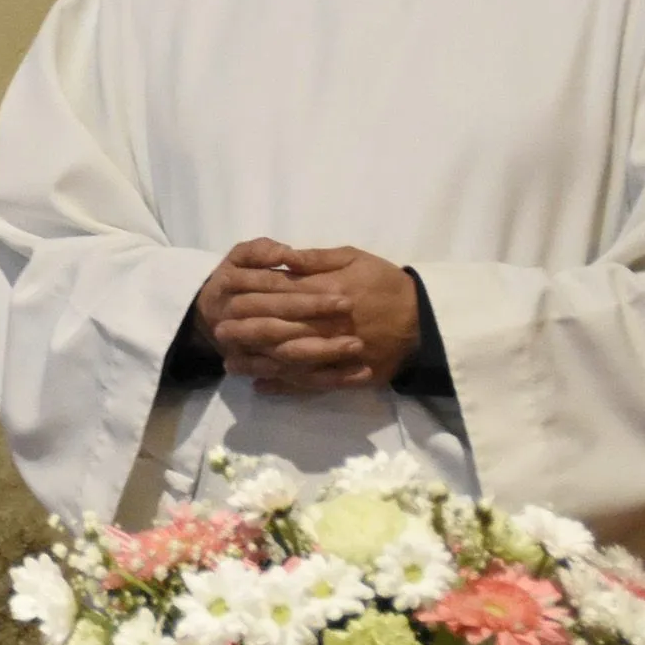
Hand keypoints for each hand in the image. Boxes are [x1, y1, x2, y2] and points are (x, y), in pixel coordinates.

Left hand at [197, 238, 420, 394]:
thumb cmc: (386, 283)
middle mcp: (329, 326)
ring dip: (258, 363)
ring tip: (230, 363)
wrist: (425, 319)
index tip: (225, 301)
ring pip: (290, 361)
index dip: (251, 300)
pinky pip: (311, 384)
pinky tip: (261, 386)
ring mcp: (338, 354)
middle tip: (219, 332)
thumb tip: (282, 258)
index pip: (282, 296)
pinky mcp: (347, 376)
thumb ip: (316, 259)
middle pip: (281, 330)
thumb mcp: (355, 259)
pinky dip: (285, 386)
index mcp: (329, 293)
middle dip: (247, 332)